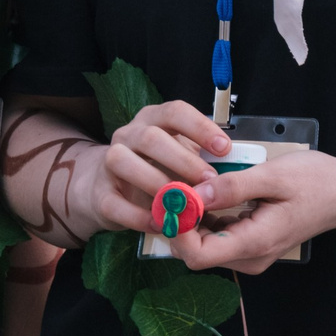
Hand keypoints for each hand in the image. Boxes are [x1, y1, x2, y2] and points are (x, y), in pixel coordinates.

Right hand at [75, 100, 230, 236]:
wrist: (108, 188)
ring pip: (125, 163)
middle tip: (210, 181)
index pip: (174, 111)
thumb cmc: (156, 169)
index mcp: (152, 119)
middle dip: (184, 160)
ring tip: (183, 204)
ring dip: (158, 184)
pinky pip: (115, 203)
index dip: (200, 127)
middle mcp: (128, 134)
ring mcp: (109, 162)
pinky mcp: (100, 194)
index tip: (225, 148)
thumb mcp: (179, 155)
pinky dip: (139, 215)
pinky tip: (162, 223)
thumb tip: (236, 167)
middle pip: (151, 137)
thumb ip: (201, 157)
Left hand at [172, 151, 335, 273]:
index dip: (177, 229)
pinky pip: (215, 238)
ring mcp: (250, 254)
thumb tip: (193, 194)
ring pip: (202, 246)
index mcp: (254, 242)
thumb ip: (233, 187)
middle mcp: (249, 257)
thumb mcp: (273, 176)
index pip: (197, 255)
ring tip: (185, 186)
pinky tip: (203, 194)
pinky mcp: (249, 245)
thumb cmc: (314, 181)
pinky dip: (202, 219)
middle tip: (172, 186)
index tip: (171, 197)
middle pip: (194, 253)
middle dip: (178, 222)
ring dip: (188, 220)